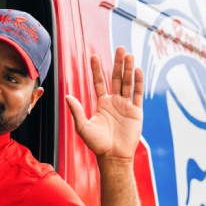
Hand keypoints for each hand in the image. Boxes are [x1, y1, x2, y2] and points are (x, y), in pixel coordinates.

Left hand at [66, 47, 143, 163]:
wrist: (113, 156)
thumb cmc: (97, 144)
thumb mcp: (83, 127)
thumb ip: (76, 111)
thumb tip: (67, 96)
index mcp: (102, 103)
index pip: (99, 82)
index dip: (97, 69)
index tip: (94, 56)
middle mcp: (114, 102)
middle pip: (116, 78)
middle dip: (117, 63)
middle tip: (119, 48)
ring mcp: (126, 106)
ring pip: (128, 83)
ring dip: (128, 69)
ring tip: (128, 55)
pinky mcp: (136, 112)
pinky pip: (137, 94)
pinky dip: (138, 82)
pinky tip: (137, 71)